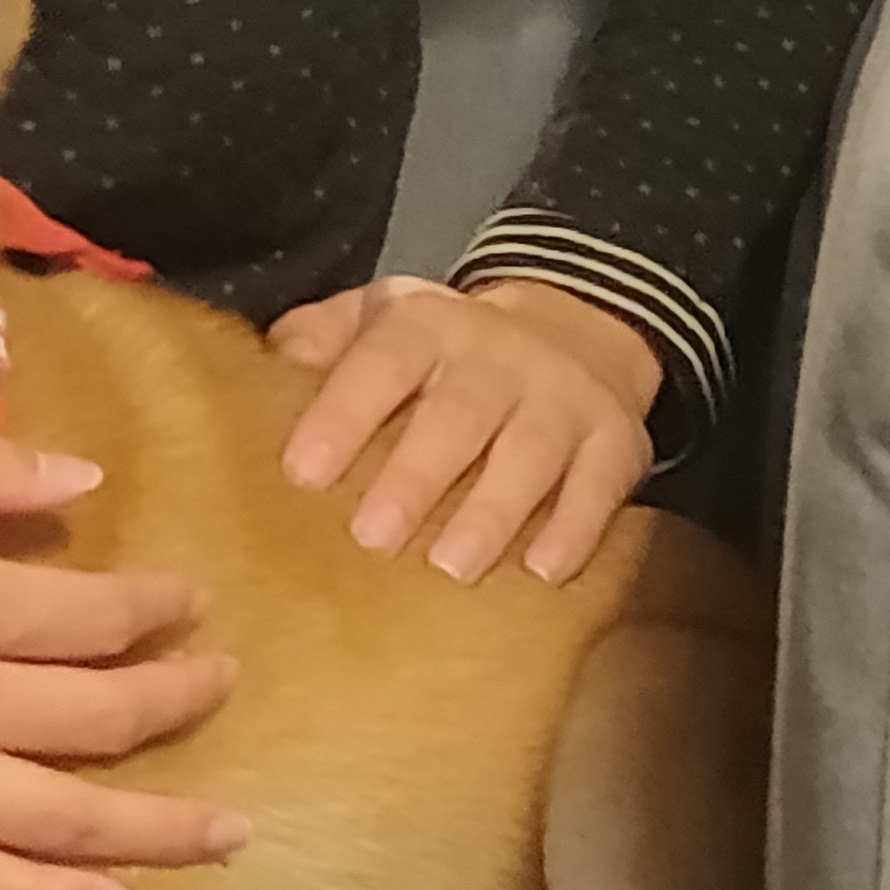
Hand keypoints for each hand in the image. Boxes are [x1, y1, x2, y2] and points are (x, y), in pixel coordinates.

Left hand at [270, 274, 659, 584]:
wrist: (574, 327)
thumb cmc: (446, 347)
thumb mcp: (383, 317)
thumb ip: (325, 336)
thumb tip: (274, 362)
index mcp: (429, 326)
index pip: (382, 363)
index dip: (344, 413)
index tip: (304, 471)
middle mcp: (500, 356)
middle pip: (459, 414)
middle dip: (417, 475)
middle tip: (373, 536)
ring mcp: (564, 397)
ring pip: (531, 452)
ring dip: (493, 511)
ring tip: (453, 566)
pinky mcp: (615, 440)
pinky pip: (599, 486)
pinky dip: (575, 528)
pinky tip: (545, 572)